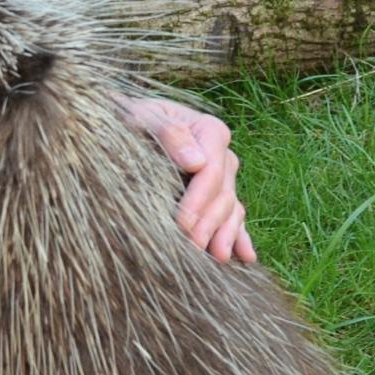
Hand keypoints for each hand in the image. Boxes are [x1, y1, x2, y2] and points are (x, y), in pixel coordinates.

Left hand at [124, 98, 256, 264]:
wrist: (129, 123)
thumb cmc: (132, 119)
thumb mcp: (143, 117)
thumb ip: (168, 133)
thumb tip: (195, 162)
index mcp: (209, 132)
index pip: (210, 171)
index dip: (198, 199)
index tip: (182, 223)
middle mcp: (222, 154)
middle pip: (222, 193)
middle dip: (208, 223)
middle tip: (191, 247)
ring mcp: (224, 175)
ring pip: (231, 208)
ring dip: (225, 234)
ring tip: (216, 257)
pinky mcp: (218, 192)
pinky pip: (235, 215)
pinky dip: (240, 235)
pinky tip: (245, 256)